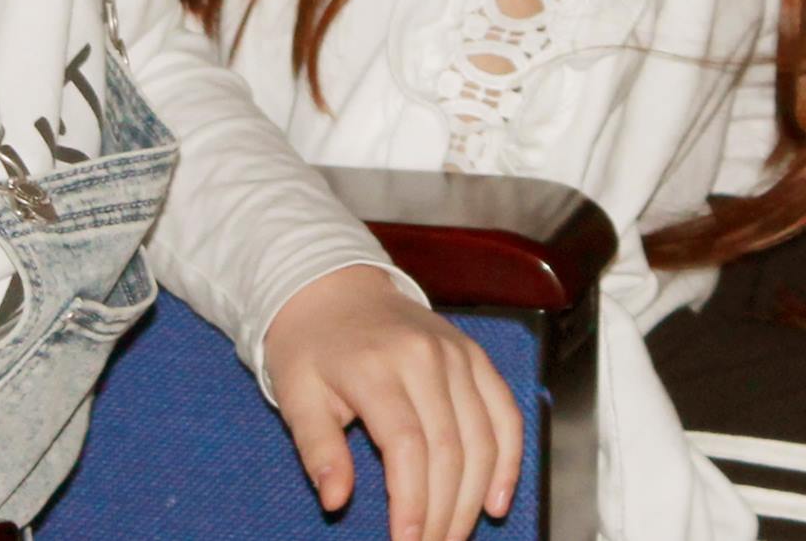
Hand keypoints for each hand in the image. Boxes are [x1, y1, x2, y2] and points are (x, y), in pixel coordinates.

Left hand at [262, 264, 522, 540]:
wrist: (334, 288)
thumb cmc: (310, 346)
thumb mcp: (296, 395)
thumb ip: (318, 449)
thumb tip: (336, 501)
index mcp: (376, 367)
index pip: (407, 448)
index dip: (413, 504)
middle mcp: (424, 357)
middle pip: (450, 449)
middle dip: (445, 511)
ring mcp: (456, 353)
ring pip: (484, 438)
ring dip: (476, 496)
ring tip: (457, 534)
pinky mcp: (474, 355)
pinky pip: (505, 411)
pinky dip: (509, 459)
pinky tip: (496, 499)